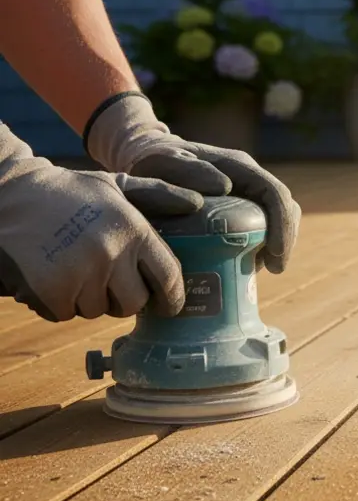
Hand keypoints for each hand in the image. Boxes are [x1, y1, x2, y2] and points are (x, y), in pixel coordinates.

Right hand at [0, 124, 202, 321]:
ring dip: (85, 298)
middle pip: (133, 303)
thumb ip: (156, 194)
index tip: (168, 307)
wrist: (4, 194)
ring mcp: (82, 273)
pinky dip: (56, 302)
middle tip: (104, 280)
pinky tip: (47, 275)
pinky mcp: (52, 290)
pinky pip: (65, 314)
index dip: (171, 298)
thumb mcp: (113, 186)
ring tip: (70, 268)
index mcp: (133, 229)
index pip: (169, 277)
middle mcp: (112, 252)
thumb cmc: (65, 193)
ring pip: (97, 310)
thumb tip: (196, 202)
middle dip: (120, 298)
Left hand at [85, 93, 300, 273]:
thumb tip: (224, 186)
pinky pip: (259, 227)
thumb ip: (187, 170)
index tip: (274, 255)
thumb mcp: (163, 162)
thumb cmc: (153, 162)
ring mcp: (246, 193)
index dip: (282, 225)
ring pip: (275, 220)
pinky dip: (257, 248)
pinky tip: (244, 266)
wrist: (145, 160)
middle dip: (284, 241)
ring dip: (273, 246)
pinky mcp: (239, 208)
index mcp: (239, 166)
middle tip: (273, 269)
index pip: (275, 194)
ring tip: (256, 271)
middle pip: (284, 209)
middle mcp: (249, 179)